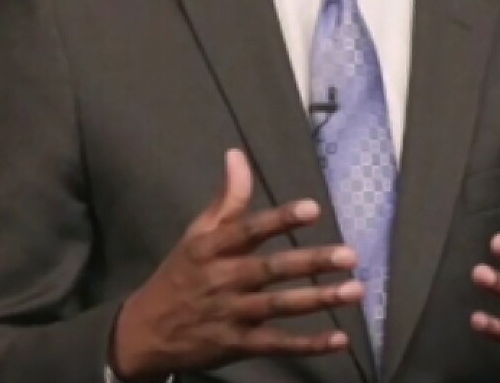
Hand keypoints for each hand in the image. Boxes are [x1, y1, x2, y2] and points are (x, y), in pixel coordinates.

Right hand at [110, 149, 362, 379]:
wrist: (144, 332)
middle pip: (271, 269)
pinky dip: (308, 344)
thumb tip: (237, 155)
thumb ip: (226, 199)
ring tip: (355, 290)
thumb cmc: (180, 276)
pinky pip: (277, 344)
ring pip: (279, 306)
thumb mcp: (196, 235)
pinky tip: (339, 338)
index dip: (280, 220)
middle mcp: (222, 279)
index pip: (248, 230)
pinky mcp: (236, 345)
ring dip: (319, 299)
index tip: (313, 209)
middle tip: (350, 255)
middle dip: (311, 262)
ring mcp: (230, 314)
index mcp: (211, 248)